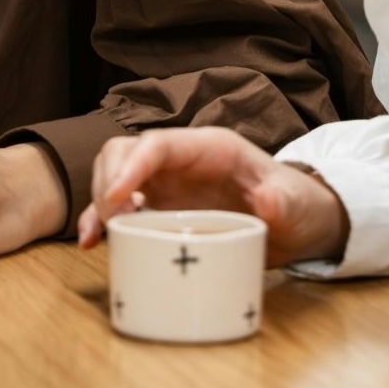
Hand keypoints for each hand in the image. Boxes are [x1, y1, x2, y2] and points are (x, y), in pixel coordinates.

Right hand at [77, 126, 349, 268]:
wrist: (296, 224)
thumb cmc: (295, 204)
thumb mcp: (295, 203)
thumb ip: (282, 200)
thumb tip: (266, 201)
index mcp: (209, 149)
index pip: (159, 143)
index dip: (132, 165)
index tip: (116, 197)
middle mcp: (179, 161)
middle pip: (125, 152)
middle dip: (109, 181)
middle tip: (115, 222)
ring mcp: (166, 185)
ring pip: (114, 174)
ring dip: (99, 200)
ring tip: (102, 235)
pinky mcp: (159, 210)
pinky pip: (120, 207)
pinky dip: (101, 221)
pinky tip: (92, 243)